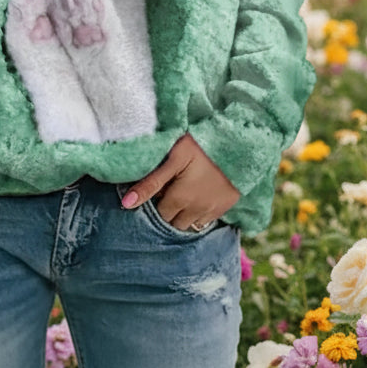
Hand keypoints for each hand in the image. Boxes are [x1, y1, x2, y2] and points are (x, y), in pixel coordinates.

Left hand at [119, 132, 240, 229]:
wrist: (240, 142)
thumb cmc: (201, 145)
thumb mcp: (173, 159)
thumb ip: (150, 182)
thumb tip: (126, 204)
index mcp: (180, 199)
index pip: (159, 214)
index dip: (155, 202)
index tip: (159, 189)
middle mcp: (196, 211)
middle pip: (173, 222)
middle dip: (168, 210)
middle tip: (170, 190)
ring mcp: (212, 211)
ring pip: (190, 225)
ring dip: (183, 214)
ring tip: (184, 193)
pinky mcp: (226, 207)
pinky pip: (206, 221)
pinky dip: (199, 213)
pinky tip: (198, 196)